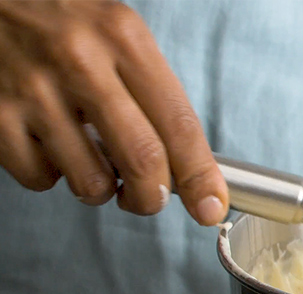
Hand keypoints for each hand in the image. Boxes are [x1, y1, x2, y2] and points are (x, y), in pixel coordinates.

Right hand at [0, 0, 226, 224]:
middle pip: (142, 160)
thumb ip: (152, 91)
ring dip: (100, 190)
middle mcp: (79, 61)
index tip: (210, 206)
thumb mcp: (115, 33)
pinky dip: (51, 176)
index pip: (179, 124)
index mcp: (123, 38)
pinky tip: (50, 146)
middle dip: (153, 197)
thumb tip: (188, 165)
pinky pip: (40, 177)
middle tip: (148, 199)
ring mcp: (32, 89)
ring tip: (93, 162)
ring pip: (91, 180)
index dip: (200, 176)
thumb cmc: (57, 16)